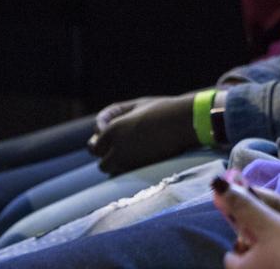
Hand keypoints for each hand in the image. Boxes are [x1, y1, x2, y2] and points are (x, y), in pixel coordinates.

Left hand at [87, 93, 201, 174]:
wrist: (185, 123)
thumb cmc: (162, 110)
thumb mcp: (137, 104)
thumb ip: (115, 113)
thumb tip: (99, 127)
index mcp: (113, 130)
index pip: (94, 146)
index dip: (100, 142)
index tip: (111, 136)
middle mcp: (118, 149)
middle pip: (102, 163)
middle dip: (107, 156)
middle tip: (120, 146)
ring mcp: (131, 162)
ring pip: (114, 171)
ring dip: (117, 164)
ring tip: (131, 152)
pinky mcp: (143, 170)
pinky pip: (127, 174)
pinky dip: (129, 168)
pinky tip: (141, 156)